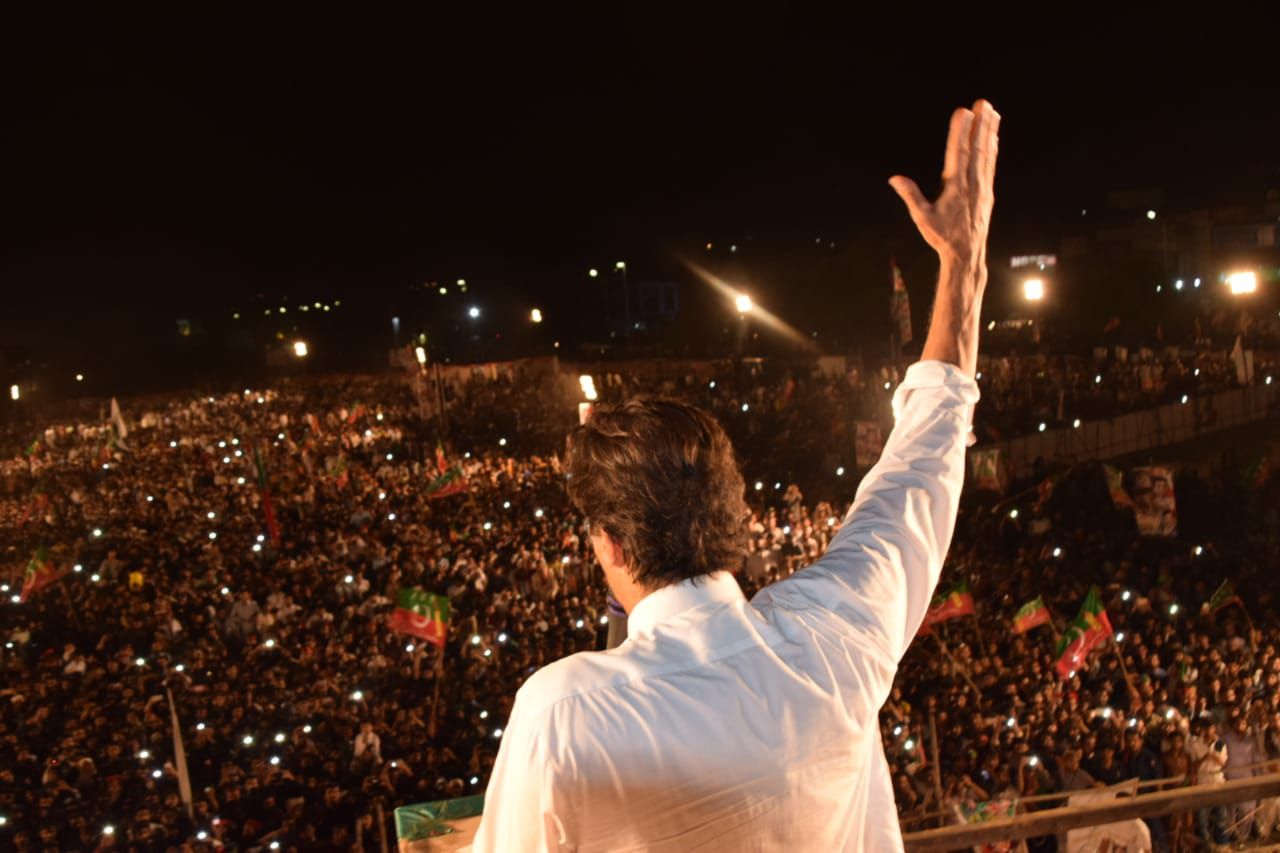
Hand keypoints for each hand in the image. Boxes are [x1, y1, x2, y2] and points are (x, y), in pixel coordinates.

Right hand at [890, 100, 999, 267]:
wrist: (967, 254)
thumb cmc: (942, 237)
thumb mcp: (922, 218)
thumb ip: (911, 196)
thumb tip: (895, 178)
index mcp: (956, 187)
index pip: (959, 153)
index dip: (961, 132)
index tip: (964, 112)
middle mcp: (972, 184)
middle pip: (977, 149)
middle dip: (980, 125)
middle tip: (984, 103)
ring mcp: (983, 187)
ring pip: (987, 154)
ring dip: (989, 132)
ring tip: (992, 112)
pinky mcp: (987, 192)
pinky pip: (990, 165)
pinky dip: (992, 149)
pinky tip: (994, 138)